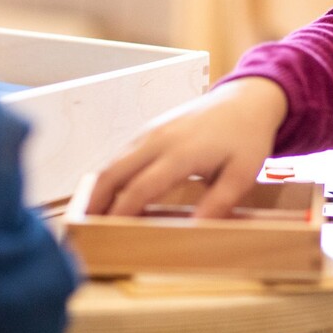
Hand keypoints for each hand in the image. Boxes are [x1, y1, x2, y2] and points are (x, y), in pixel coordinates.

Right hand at [87, 76, 287, 217]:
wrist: (247, 100)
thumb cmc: (247, 139)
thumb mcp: (243, 174)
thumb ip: (218, 203)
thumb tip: (194, 230)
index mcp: (182, 152)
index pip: (141, 187)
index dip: (121, 212)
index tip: (107, 232)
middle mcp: (160, 139)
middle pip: (115, 172)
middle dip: (96, 200)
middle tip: (85, 228)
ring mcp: (152, 131)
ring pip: (114, 162)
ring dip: (100, 188)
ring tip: (92, 216)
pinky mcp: (151, 128)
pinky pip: (123, 154)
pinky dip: (111, 175)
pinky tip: (110, 195)